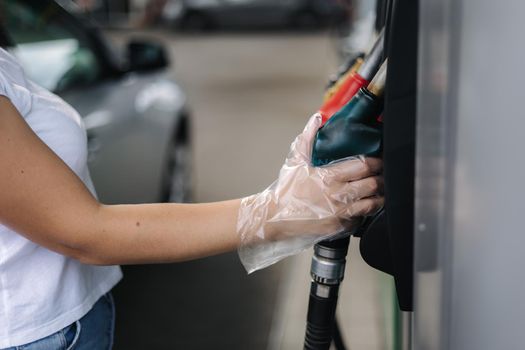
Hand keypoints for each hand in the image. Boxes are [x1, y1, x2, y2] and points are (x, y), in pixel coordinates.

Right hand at [237, 114, 383, 272]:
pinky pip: (361, 219)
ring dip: (378, 197)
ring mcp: (340, 214)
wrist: (273, 219)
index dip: (375, 162)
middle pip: (372, 184)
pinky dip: (365, 213)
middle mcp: (338, 195)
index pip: (363, 165)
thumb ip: (308, 138)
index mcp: (329, 177)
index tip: (379, 161)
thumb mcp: (295, 162)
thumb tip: (317, 118)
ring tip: (379, 192)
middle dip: (381, 179)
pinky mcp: (340, 228)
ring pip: (372, 204)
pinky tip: (364, 207)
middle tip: (383, 176)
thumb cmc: (285, 191)